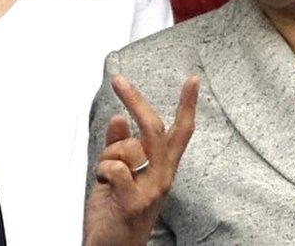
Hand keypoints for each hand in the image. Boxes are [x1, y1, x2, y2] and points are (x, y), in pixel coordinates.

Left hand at [84, 75, 199, 245]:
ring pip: (129, 147)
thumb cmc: (116, 214)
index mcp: (162, 169)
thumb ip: (119, 147)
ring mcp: (151, 191)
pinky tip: (102, 184)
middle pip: (155, 129)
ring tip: (104, 174)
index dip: (187, 105)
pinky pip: (116, 168)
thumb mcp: (118, 175)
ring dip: (108, 154)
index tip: (192, 79)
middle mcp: (162, 178)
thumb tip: (118, 117)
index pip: (180, 132)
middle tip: (118, 80)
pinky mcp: (134, 203)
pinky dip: (102, 170)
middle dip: (136, 101)